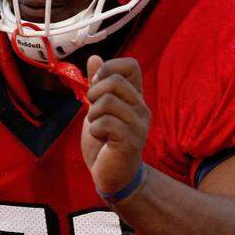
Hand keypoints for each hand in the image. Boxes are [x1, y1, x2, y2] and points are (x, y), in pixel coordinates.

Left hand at [81, 56, 149, 195]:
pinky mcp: (131, 142)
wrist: (113, 176)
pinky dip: (95, 130)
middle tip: (93, 109)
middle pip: (115, 81)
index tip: (98, 84)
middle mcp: (141, 109)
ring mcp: (138, 125)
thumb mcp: (99, 109)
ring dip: (93, 115)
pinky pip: (106, 123)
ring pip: (108, 101)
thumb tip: (95, 58)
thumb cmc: (106, 142)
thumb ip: (98, 85)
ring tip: (97, 127)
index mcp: (135, 98)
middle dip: (94, 92)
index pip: (131, 65)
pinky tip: (101, 139)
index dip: (110, 68)